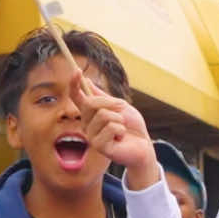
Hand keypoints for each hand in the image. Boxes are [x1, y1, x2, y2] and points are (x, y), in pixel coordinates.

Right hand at [70, 72, 158, 186]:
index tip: (77, 71)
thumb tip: (87, 81)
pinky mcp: (99, 146)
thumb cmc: (133, 126)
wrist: (144, 145)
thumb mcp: (119, 106)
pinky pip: (110, 128)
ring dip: (119, 119)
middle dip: (111, 103)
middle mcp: (87, 124)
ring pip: (103, 115)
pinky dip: (121, 129)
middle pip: (90, 103)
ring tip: (123, 128)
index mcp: (90, 113)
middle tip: (122, 110)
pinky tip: (121, 137)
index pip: (76, 97)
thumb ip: (103, 96)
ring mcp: (92, 136)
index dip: (74, 84)